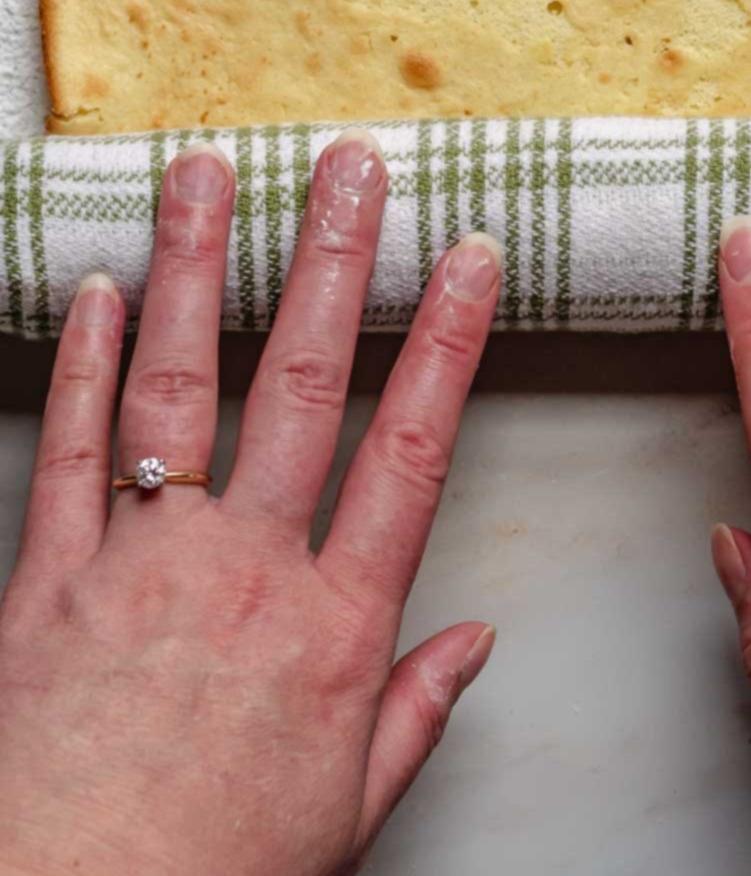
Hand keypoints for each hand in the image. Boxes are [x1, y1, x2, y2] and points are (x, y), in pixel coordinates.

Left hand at [0, 130, 500, 875]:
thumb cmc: (209, 875)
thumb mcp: (347, 813)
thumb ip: (415, 711)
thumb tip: (478, 639)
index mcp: (334, 629)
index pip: (413, 451)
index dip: (448, 343)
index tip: (471, 260)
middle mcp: (246, 571)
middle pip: (303, 386)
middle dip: (332, 264)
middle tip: (349, 170)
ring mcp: (144, 563)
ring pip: (178, 386)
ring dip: (196, 270)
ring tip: (207, 176)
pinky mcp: (47, 579)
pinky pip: (71, 451)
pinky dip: (86, 363)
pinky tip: (103, 290)